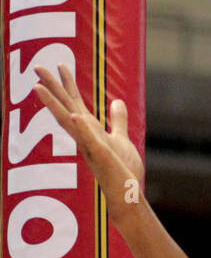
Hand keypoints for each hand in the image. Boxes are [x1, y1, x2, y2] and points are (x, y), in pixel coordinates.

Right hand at [34, 66, 142, 223]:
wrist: (127, 193)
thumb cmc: (122, 170)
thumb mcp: (121, 139)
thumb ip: (118, 121)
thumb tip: (117, 101)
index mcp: (89, 130)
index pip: (74, 103)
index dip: (67, 84)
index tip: (59, 64)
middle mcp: (84, 136)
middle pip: (64, 106)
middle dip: (51, 87)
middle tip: (37, 66)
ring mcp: (89, 146)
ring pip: (67, 121)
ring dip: (53, 105)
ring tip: (38, 87)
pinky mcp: (101, 156)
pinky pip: (89, 141)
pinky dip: (82, 129)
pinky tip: (75, 116)